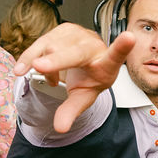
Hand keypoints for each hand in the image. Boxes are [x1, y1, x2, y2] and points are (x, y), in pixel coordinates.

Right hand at [14, 23, 134, 132]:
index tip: (130, 38)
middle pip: (75, 54)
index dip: (122, 48)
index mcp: (106, 64)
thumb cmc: (89, 78)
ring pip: (51, 48)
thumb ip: (71, 111)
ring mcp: (78, 34)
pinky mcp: (62, 29)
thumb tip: (60, 128)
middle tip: (39, 68)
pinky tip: (28, 69)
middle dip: (56, 61)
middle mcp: (93, 46)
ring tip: (51, 80)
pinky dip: (30, 58)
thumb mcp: (83, 96)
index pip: (116, 57)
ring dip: (43, 68)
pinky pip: (40, 44)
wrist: (84, 61)